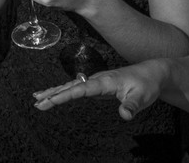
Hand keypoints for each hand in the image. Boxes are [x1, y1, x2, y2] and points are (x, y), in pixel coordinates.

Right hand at [32, 62, 161, 120]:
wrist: (152, 72)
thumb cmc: (147, 84)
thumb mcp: (142, 97)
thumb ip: (132, 106)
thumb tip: (125, 115)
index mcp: (105, 81)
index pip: (81, 89)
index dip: (65, 95)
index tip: (51, 100)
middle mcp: (97, 79)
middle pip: (70, 86)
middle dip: (53, 94)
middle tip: (36, 102)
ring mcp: (96, 81)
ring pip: (71, 86)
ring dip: (54, 92)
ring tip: (37, 97)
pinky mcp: (97, 85)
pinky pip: (76, 88)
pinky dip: (63, 91)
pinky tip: (55, 94)